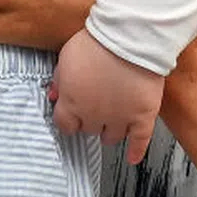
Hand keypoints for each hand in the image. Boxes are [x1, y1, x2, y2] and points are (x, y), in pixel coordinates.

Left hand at [50, 30, 163, 163]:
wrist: (128, 38)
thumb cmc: (95, 44)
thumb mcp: (66, 57)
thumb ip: (59, 79)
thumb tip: (54, 96)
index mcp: (72, 103)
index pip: (64, 125)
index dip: (68, 120)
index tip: (71, 117)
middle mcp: (94, 116)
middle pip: (89, 130)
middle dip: (90, 121)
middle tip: (95, 111)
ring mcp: (120, 118)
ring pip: (111, 137)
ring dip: (109, 132)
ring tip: (111, 125)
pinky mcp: (142, 117)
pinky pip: (140, 141)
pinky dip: (136, 151)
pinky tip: (133, 158)